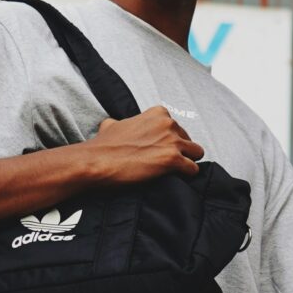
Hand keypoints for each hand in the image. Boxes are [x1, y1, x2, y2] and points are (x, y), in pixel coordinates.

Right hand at [87, 107, 204, 185]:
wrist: (96, 162)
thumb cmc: (103, 146)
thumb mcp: (111, 125)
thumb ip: (121, 123)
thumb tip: (115, 125)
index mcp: (157, 114)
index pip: (177, 127)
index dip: (171, 140)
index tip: (162, 150)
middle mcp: (168, 124)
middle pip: (188, 140)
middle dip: (180, 151)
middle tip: (164, 163)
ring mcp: (172, 142)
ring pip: (196, 152)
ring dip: (187, 162)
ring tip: (174, 172)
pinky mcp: (173, 160)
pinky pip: (193, 169)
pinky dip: (186, 175)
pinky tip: (174, 178)